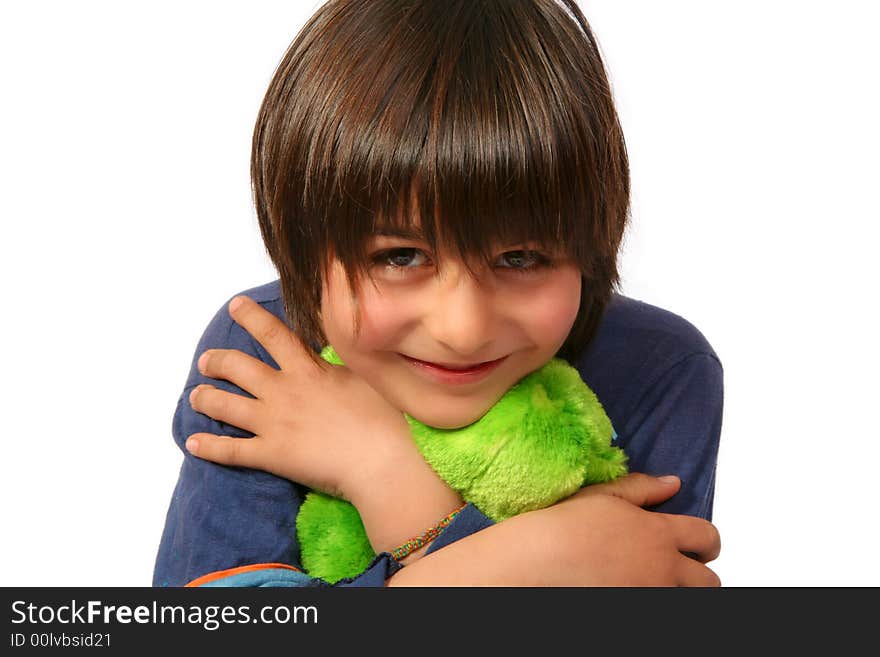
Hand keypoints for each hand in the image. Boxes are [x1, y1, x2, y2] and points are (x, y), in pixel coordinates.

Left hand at [185, 295, 415, 500]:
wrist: (380, 462)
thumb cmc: (383, 421)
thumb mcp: (365, 378)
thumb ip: (340, 363)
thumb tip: (334, 348)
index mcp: (308, 370)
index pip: (273, 334)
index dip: (250, 316)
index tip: (235, 306)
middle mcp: (284, 391)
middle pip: (238, 367)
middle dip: (216, 361)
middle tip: (206, 361)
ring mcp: (274, 423)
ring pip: (226, 405)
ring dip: (206, 398)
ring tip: (197, 395)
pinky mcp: (271, 455)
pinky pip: (230, 450)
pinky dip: (208, 447)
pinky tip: (193, 443)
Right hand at [388, 473, 720, 586]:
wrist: (536, 562)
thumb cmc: (561, 526)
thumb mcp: (602, 497)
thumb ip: (641, 489)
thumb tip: (672, 483)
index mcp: (658, 533)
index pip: (707, 536)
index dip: (706, 541)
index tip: (697, 544)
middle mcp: (662, 568)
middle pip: (709, 579)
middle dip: (699, 573)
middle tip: (678, 570)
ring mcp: (649, 595)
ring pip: (690, 599)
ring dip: (679, 590)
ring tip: (653, 581)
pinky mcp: (635, 611)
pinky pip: (661, 610)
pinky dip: (655, 601)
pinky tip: (632, 589)